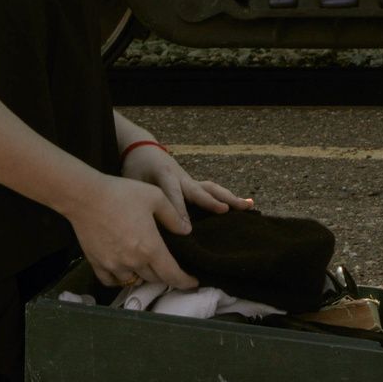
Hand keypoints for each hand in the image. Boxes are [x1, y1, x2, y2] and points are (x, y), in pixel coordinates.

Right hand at [65, 173, 198, 289]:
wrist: (85, 196)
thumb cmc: (121, 193)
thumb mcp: (155, 197)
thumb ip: (173, 216)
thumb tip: (186, 231)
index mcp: (151, 248)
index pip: (173, 275)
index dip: (185, 282)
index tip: (192, 283)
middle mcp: (133, 262)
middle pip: (155, 278)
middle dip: (165, 274)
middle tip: (168, 265)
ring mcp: (113, 264)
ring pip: (134, 280)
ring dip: (143, 275)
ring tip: (146, 265)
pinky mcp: (97, 263)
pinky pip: (111, 281)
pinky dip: (120, 279)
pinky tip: (123, 270)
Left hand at [120, 142, 249, 223]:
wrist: (144, 150)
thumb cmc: (136, 169)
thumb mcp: (134, 184)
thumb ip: (142, 201)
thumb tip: (149, 228)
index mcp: (164, 176)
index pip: (173, 196)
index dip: (180, 213)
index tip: (188, 230)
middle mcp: (181, 178)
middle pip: (199, 190)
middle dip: (212, 202)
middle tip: (226, 211)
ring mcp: (190, 181)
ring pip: (212, 189)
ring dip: (230, 198)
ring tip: (249, 206)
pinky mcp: (194, 185)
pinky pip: (213, 192)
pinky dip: (229, 198)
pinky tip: (246, 205)